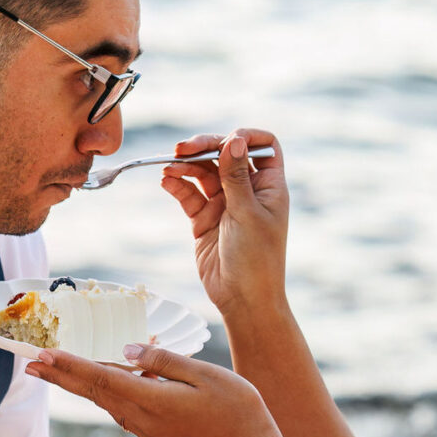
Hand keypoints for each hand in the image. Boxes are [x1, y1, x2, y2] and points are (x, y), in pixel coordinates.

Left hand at [29, 344, 276, 436]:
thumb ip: (163, 362)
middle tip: (30, 362)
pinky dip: (103, 389)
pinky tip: (98, 378)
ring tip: (53, 368)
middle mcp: (141, 416)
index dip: (68, 365)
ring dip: (76, 383)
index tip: (40, 354)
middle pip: (92, 392)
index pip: (99, 378)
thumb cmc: (237, 410)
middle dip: (59, 376)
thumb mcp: (204, 376)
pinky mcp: (156, 431)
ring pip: (105, 399)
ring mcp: (147, 427)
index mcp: (150, 399)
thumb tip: (126, 352)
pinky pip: (122, 405)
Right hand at [161, 131, 288, 324]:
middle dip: (205, 147)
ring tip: (169, 167)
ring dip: (186, 166)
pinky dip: (177, 186)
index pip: (263, 146)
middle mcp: (248, 191)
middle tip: (183, 148)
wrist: (243, 300)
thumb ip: (236, 176)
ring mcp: (225, 204)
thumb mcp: (247, 213)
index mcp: (269, 186)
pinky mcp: (205, 219)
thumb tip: (233, 139)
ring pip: (203, 173)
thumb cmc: (256, 259)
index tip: (227, 140)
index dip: (246, 137)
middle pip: (225, 154)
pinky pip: (189, 195)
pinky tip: (167, 181)